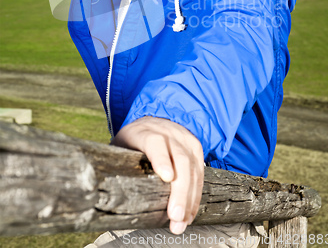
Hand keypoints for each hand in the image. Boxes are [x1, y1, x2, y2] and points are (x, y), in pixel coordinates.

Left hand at [111, 116, 203, 234]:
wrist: (150, 122)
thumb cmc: (130, 143)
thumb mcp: (119, 148)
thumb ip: (118, 165)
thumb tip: (109, 200)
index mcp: (144, 131)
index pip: (155, 142)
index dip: (161, 158)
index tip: (166, 177)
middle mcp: (168, 132)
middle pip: (179, 159)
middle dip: (179, 191)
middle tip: (174, 216)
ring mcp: (183, 138)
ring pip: (193, 168)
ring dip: (189, 199)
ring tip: (181, 223)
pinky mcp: (195, 146)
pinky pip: (200, 172)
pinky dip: (195, 195)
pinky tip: (189, 213)